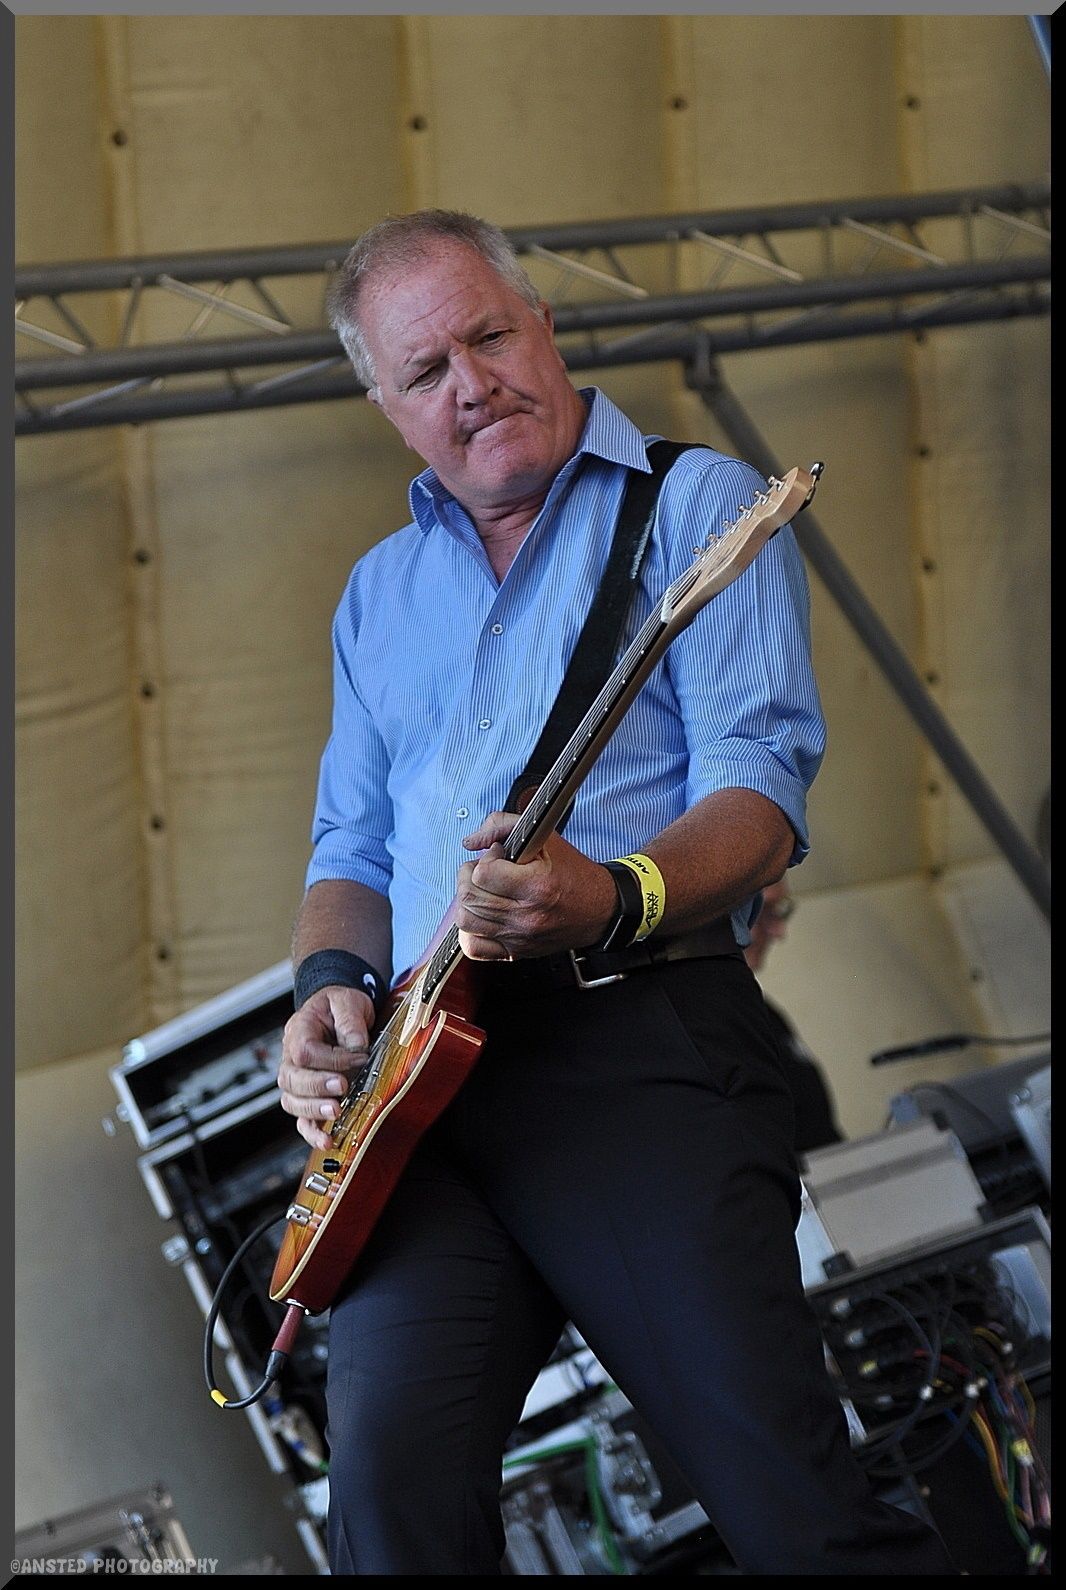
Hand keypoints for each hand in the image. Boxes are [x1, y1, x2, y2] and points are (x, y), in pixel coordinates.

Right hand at [279, 985, 374, 1149]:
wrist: (338, 1009)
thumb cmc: (340, 1005)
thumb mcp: (348, 1002)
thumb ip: (350, 1022)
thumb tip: (356, 1049)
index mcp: (300, 1029)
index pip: (305, 1050)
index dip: (330, 1059)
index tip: (357, 1058)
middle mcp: (291, 1056)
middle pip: (291, 1078)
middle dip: (317, 1087)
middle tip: (341, 1087)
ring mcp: (298, 1078)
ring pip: (292, 1100)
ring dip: (313, 1110)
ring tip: (335, 1111)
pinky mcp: (308, 1095)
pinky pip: (302, 1118)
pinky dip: (312, 1131)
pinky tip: (327, 1140)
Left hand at [455, 811, 616, 961]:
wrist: (600, 909)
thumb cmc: (574, 874)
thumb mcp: (546, 838)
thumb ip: (504, 825)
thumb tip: (473, 840)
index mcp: (537, 886)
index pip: (484, 873)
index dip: (486, 859)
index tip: (498, 855)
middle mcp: (526, 915)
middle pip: (469, 897)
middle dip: (471, 877)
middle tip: (486, 870)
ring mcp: (519, 937)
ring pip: (466, 920)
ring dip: (468, 901)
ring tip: (483, 891)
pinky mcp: (515, 951)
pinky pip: (474, 947)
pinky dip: (469, 931)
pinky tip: (482, 916)